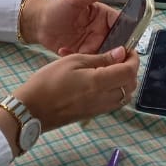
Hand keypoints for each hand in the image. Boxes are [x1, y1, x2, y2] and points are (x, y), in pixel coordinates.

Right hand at [12, 46, 139, 131]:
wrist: (32, 109)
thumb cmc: (48, 81)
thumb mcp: (72, 61)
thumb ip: (100, 58)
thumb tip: (121, 53)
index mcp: (99, 82)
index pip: (129, 72)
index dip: (133, 59)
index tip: (128, 50)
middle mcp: (104, 99)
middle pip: (131, 85)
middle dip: (131, 70)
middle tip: (120, 57)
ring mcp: (99, 109)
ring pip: (125, 96)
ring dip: (125, 81)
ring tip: (111, 68)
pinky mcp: (93, 115)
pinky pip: (114, 102)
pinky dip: (116, 91)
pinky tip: (102, 81)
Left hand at [21, 0, 118, 54]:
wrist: (39, 23)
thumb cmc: (58, 7)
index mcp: (103, 16)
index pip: (121, 24)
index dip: (126, 32)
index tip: (124, 39)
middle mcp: (101, 31)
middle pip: (115, 43)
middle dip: (112, 49)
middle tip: (98, 49)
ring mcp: (92, 43)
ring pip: (103, 54)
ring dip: (95, 56)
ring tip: (81, 51)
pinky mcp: (82, 54)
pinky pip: (87, 60)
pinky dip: (79, 58)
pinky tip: (63, 50)